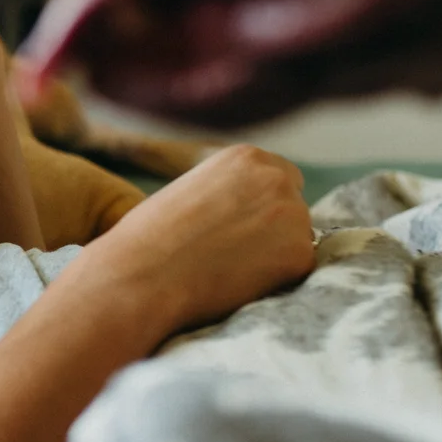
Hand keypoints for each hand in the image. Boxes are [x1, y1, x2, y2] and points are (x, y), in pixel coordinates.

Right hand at [81, 144, 316, 332]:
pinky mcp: (299, 255)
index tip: (241, 228)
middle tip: (236, 254)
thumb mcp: (190, 190)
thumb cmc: (149, 237)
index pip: (280, 180)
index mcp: (246, 157)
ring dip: (274, 257)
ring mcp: (294, 216)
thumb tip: (247, 215)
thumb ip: (227, 193)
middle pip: (294, 208)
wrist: (142, 274)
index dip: (262, 207)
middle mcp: (277, 178)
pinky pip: (296, 272)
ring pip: (296, 241)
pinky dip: (274, 283)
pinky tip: (238, 284)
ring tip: (229, 270)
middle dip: (274, 230)